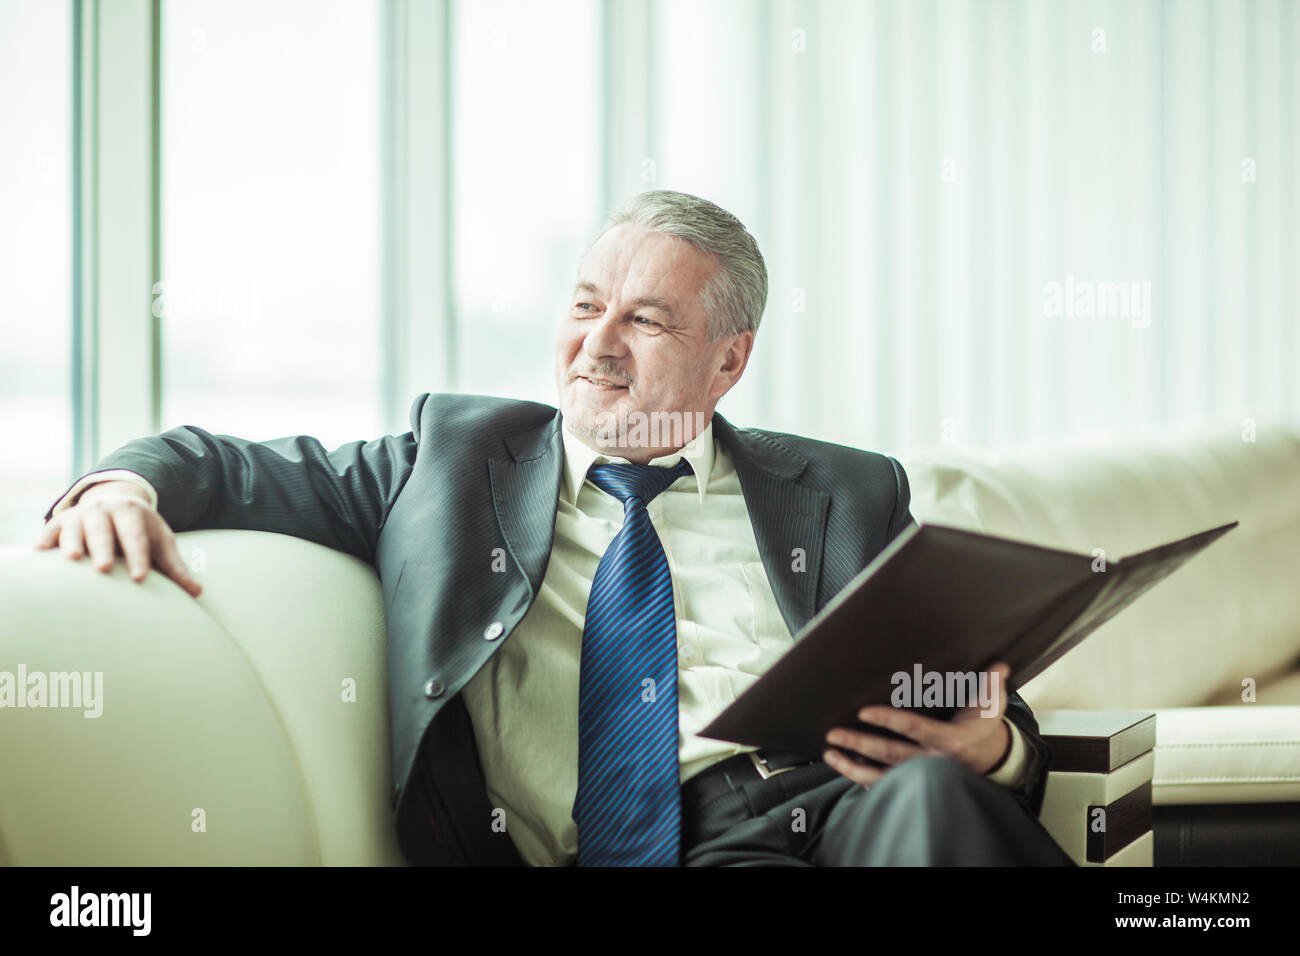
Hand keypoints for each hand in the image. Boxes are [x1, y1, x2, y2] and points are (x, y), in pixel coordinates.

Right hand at [33, 480, 202, 597]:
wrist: (116, 500)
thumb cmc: (142, 530)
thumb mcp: (160, 542)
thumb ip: (175, 567)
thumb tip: (197, 592)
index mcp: (133, 513)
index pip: (137, 536)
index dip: (139, 556)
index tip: (140, 577)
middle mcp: (105, 510)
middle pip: (104, 529)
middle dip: (103, 548)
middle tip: (103, 568)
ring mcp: (81, 515)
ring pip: (75, 527)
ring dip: (72, 542)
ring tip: (71, 559)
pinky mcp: (61, 522)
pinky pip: (51, 530)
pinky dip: (45, 539)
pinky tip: (39, 552)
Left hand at [821, 662, 1012, 787]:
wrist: (987, 758)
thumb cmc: (982, 726)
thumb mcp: (991, 707)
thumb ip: (991, 685)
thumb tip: (1000, 665)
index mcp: (950, 739)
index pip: (914, 728)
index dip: (888, 720)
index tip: (864, 711)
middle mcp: (932, 760)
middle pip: (891, 754)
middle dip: (860, 744)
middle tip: (833, 733)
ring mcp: (921, 775)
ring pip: (883, 775)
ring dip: (853, 766)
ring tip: (830, 754)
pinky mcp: (913, 783)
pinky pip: (884, 785)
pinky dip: (861, 779)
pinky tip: (843, 767)